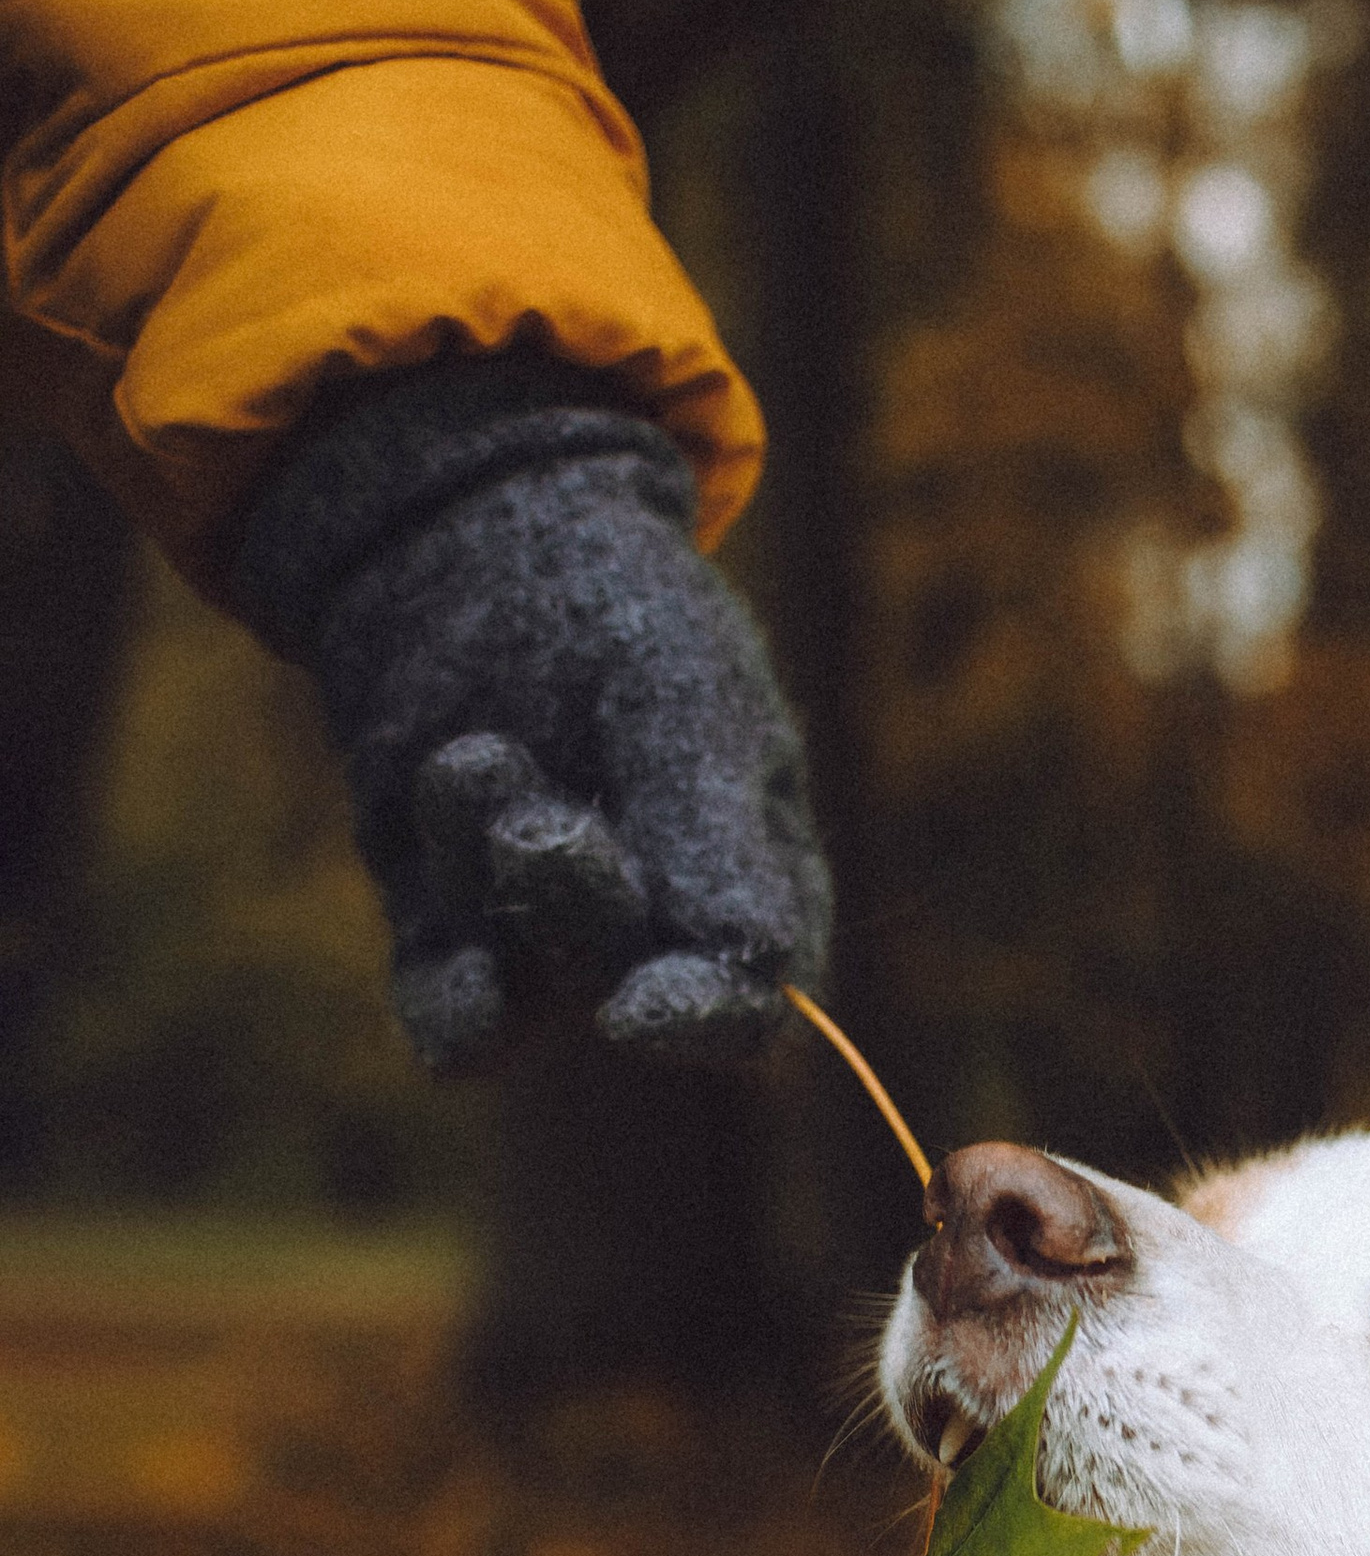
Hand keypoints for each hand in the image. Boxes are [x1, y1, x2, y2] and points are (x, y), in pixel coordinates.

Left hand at [228, 355, 830, 1069]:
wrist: (467, 532)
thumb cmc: (616, 605)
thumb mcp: (687, 695)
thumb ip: (718, 836)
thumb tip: (758, 980)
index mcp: (753, 885)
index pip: (753, 1009)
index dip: (703, 1024)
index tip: (635, 1008)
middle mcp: (660, 939)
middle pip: (620, 995)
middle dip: (574, 904)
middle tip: (538, 812)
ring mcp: (552, 949)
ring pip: (524, 1002)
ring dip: (488, 890)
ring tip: (478, 756)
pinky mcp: (454, 942)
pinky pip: (451, 1021)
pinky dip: (438, 976)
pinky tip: (425, 855)